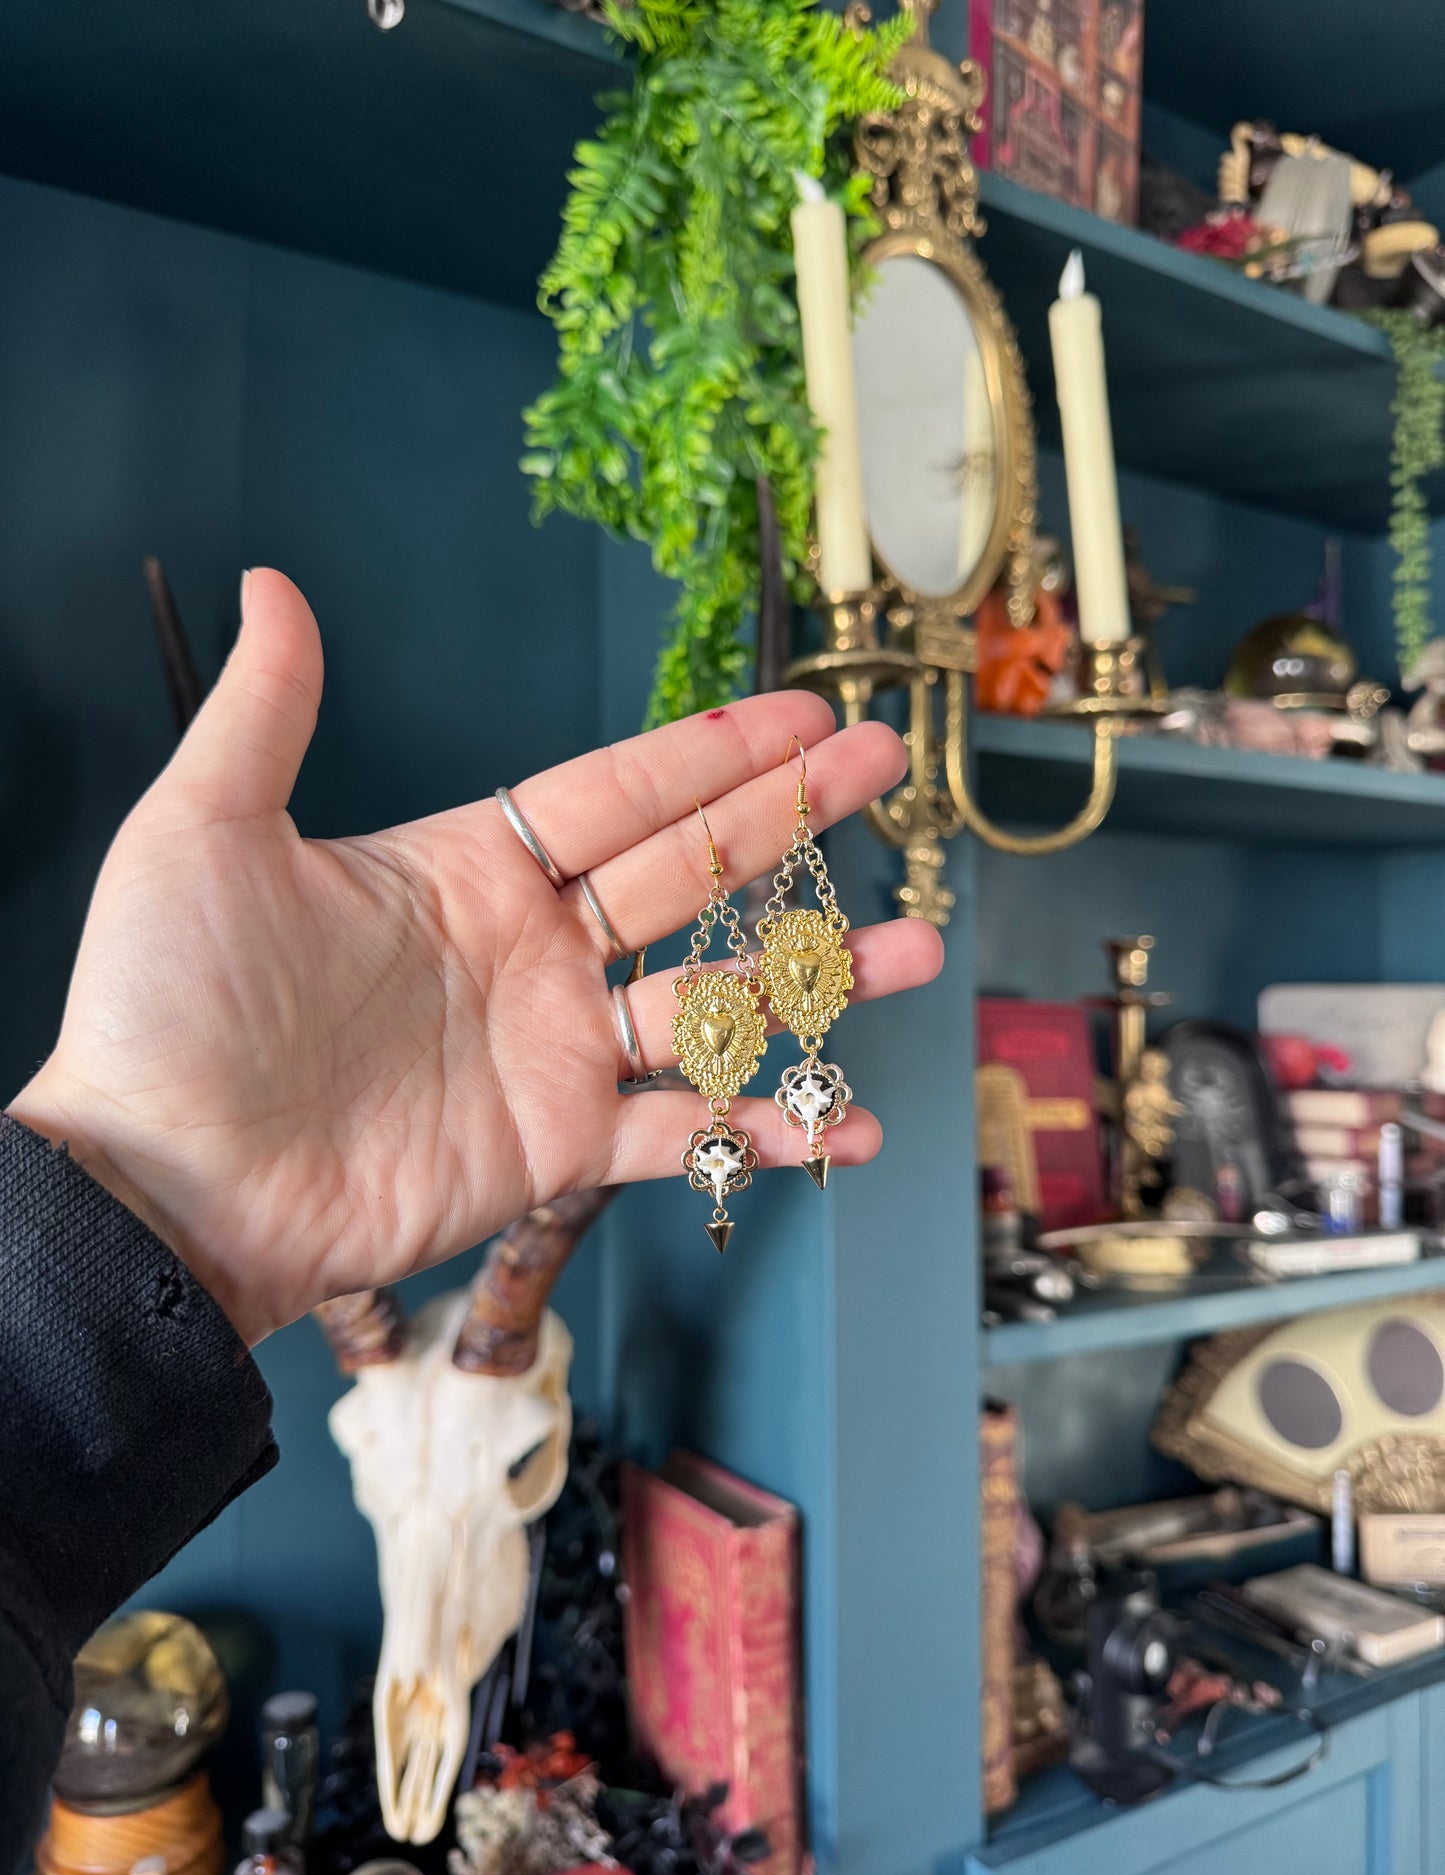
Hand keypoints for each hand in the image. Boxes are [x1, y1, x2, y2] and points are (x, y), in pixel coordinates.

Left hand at [9, 571, 941, 1343]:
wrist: (162, 1184)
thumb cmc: (168, 1011)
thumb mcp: (204, 834)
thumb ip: (267, 714)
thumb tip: (274, 584)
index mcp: (465, 867)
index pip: (618, 793)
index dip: (711, 752)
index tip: (801, 714)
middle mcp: (527, 951)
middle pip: (689, 871)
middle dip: (787, 818)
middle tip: (882, 769)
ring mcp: (551, 1050)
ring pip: (712, 998)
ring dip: (812, 976)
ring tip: (913, 949)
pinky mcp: (557, 1146)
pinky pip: (685, 1132)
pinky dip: (765, 1129)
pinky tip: (844, 1122)